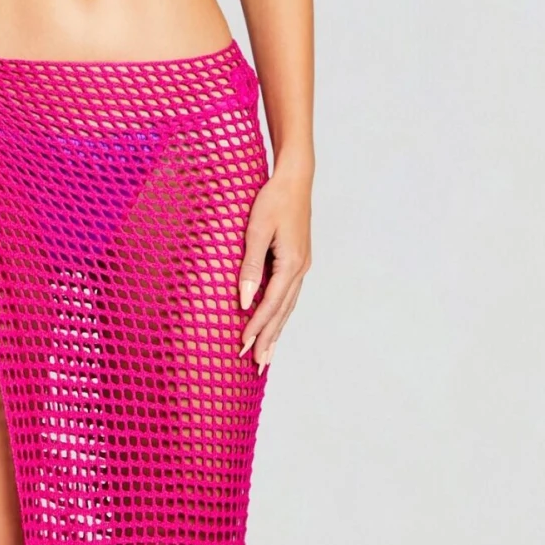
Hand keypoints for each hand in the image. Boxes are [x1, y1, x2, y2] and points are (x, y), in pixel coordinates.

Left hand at [236, 165, 311, 371]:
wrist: (295, 179)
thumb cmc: (273, 200)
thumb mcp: (257, 230)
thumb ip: (250, 265)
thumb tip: (244, 299)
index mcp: (291, 264)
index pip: (270, 304)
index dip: (256, 327)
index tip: (242, 346)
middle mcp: (300, 269)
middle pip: (282, 312)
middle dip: (268, 339)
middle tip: (257, 365)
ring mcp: (302, 266)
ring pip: (287, 307)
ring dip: (276, 332)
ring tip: (267, 356)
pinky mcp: (298, 261)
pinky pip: (288, 296)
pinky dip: (281, 315)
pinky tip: (275, 324)